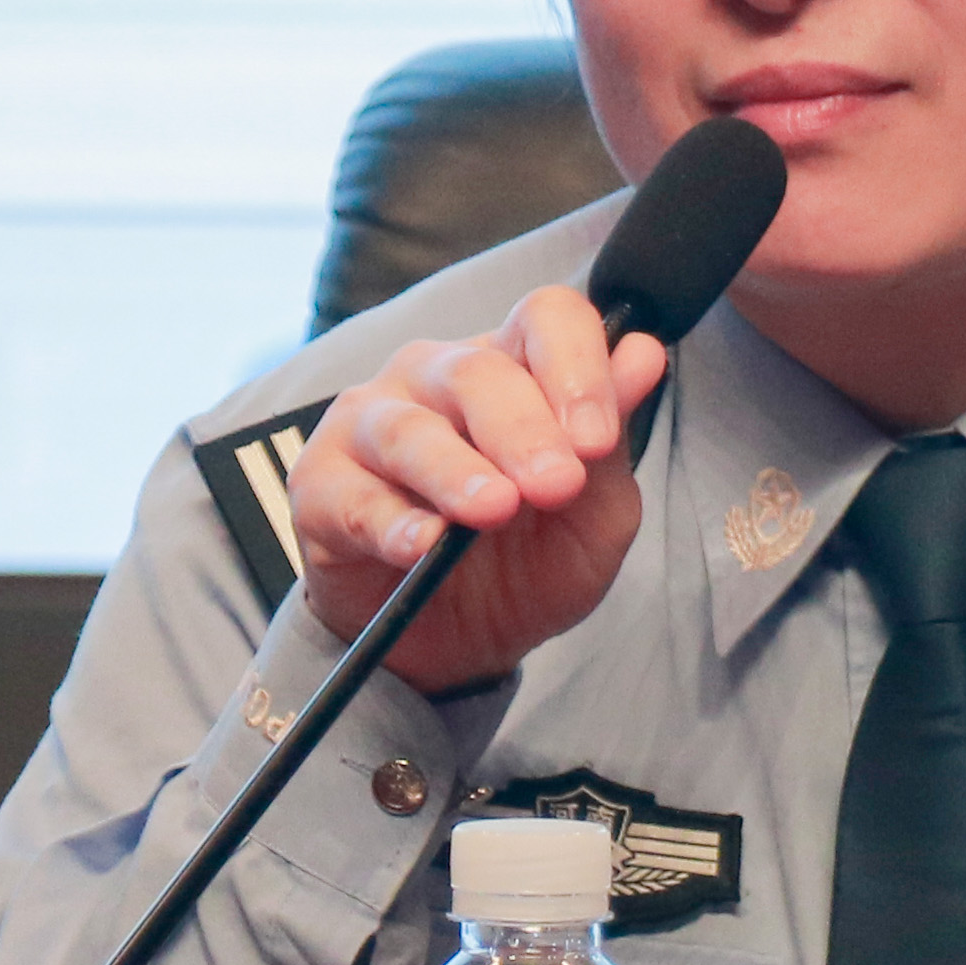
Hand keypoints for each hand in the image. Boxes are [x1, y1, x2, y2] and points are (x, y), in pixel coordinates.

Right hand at [288, 287, 673, 695]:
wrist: (458, 646)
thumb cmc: (525, 563)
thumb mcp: (593, 517)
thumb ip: (614, 443)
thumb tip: (644, 356)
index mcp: (514, 367)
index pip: (545, 318)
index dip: (576, 366)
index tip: (599, 439)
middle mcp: (437, 377)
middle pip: (478, 371)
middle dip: (525, 430)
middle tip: (558, 486)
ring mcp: (371, 422)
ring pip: (409, 428)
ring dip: (457, 470)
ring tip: (494, 510)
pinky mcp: (321, 483)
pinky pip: (353, 495)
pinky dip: (391, 521)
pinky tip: (423, 546)